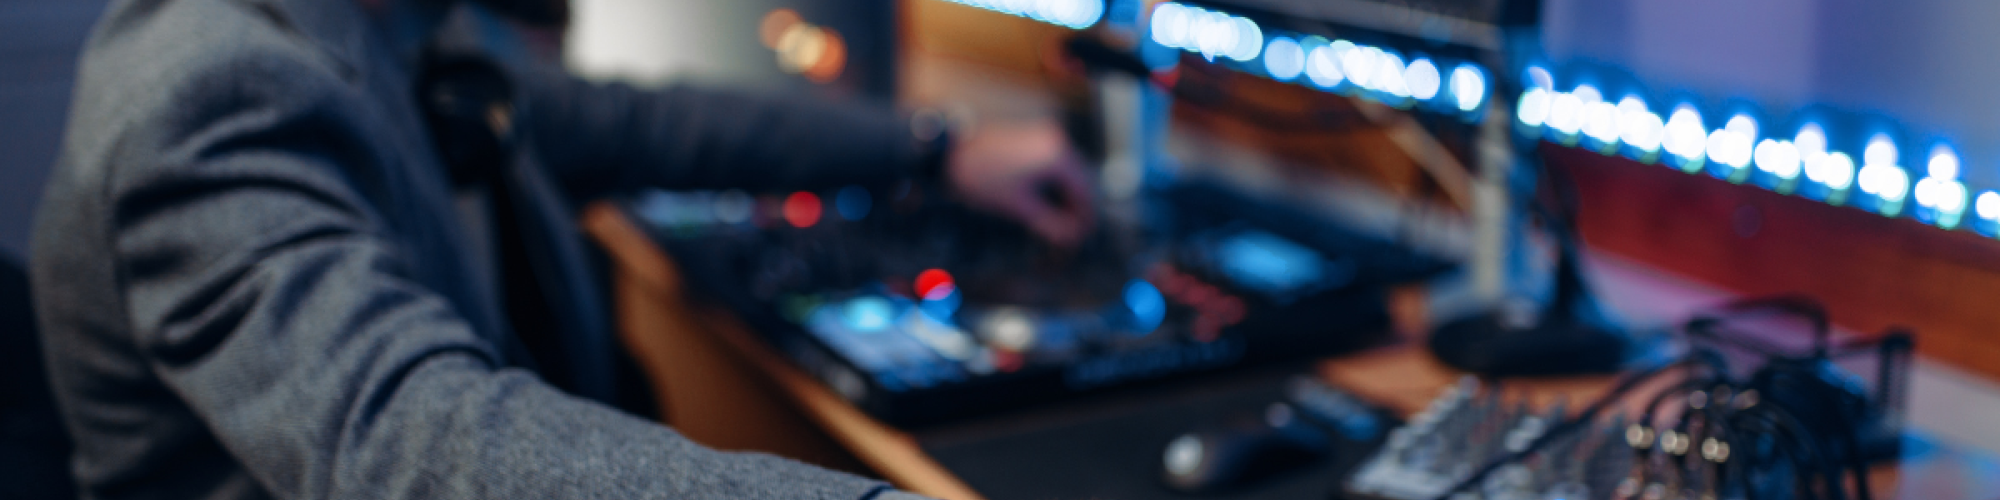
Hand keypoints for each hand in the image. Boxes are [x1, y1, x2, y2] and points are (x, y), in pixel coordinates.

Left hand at [944, 121, 1097, 246]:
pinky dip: (1056, 184)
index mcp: (1057, 157)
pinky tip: (1047, 202)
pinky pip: (1057, 164)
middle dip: (1077, 209)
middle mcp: (1057, 141)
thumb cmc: (982, 178)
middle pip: (1081, 182)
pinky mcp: (1035, 138)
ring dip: (1067, 197)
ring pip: (1070, 174)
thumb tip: (1070, 239)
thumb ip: (1049, 223)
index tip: (1079, 239)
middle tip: (1070, 235)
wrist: (950, 152)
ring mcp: (1046, 137)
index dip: (1085, 219)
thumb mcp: (1019, 206)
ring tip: (1058, 223)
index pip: (1085, 193)